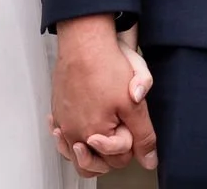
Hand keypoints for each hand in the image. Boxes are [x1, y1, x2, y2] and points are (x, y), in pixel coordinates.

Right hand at [52, 16, 158, 175]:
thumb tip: (150, 160)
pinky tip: (80, 127)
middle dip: (109, 153)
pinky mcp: (57, 112)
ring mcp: (62, 124)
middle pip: (94, 163)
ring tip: (100, 137)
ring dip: (88, 152)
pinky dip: (70, 137)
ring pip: (75, 153)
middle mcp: (73, 134)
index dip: (130, 144)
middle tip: (119, 132)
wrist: (85, 42)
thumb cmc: (107, 67)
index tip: (130, 124)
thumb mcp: (134, 104)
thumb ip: (143, 135)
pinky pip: (62, 136)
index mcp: (94, 136)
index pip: (118, 160)